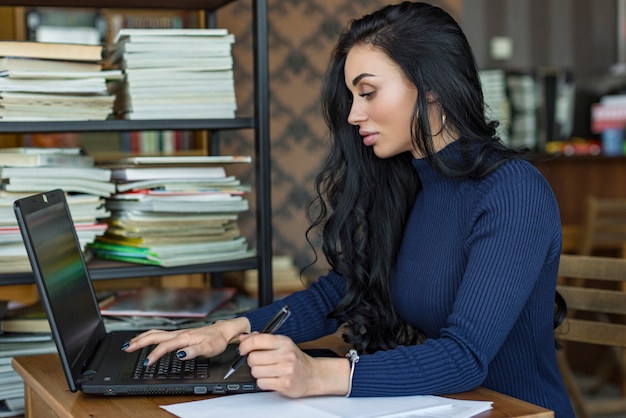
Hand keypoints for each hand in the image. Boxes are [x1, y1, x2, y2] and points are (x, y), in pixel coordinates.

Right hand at [122, 317, 250, 366]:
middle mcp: (179, 333)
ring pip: (156, 333)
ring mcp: (178, 333)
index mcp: (184, 337)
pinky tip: (147, 339)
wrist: (224, 331)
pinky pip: (160, 334)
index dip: (154, 355)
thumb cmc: (217, 339)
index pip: (164, 346)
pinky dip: (150, 336)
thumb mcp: (208, 348)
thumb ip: (193, 352)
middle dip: (139, 342)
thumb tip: (179, 354)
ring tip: (130, 343)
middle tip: (126, 348)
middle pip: (155, 336)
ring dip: (142, 338)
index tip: (146, 363)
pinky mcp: (180, 334)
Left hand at [239, 332, 349, 396]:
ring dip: (257, 372)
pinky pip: (261, 383)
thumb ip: (262, 339)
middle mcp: (286, 354)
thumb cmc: (295, 359)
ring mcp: (286, 370)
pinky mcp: (284, 384)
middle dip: (252, 361)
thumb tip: (243, 337)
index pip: (257, 340)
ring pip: (255, 371)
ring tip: (267, 371)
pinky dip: (263, 382)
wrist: (312, 375)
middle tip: (259, 361)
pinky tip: (271, 378)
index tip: (243, 349)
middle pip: (253, 358)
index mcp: (284, 342)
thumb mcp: (281, 344)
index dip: (245, 345)